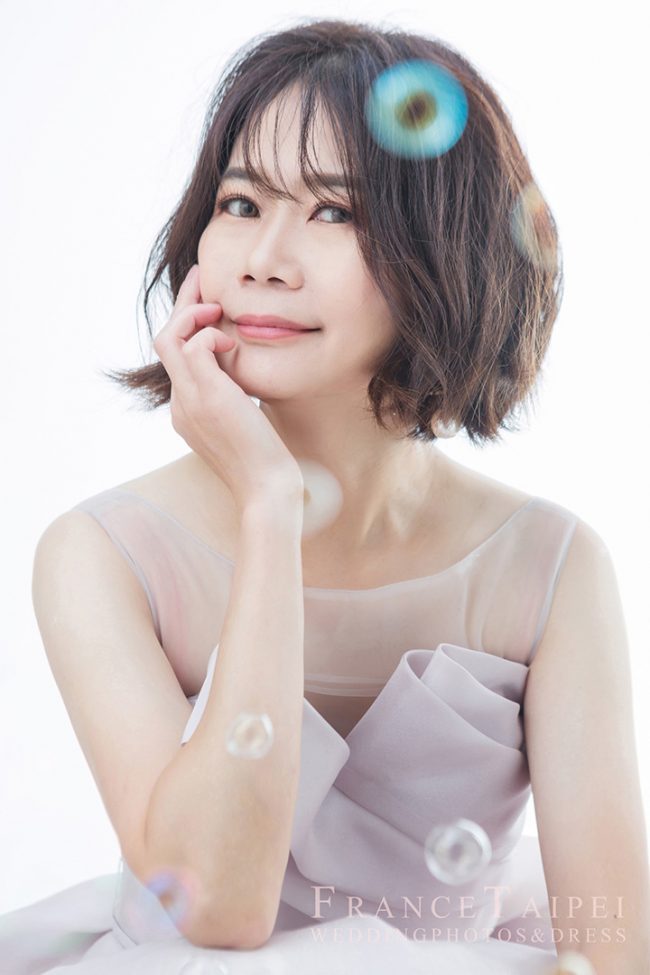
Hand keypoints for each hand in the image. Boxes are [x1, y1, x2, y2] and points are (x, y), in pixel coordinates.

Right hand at [153, 264, 303, 510]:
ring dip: (191, 313)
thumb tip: (246, 378)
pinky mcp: (206, 396)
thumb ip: (238, 400)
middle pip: (166, 342)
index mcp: (187, 411)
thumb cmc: (266, 463)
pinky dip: (211, 335)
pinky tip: (233, 341)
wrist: (267, 490)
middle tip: (202, 279)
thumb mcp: (247, 424)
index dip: (189, 328)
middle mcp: (180, 405)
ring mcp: (188, 401)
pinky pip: (193, 346)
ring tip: (216, 304)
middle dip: (183, 306)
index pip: (177, 358)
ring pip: (169, 339)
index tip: (207, 305)